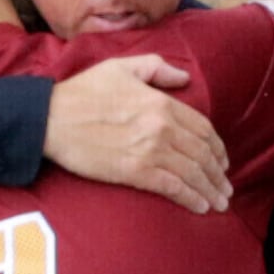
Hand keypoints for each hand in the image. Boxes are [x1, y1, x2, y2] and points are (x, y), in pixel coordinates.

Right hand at [43, 56, 228, 213]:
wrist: (49, 119)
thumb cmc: (81, 92)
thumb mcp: (119, 68)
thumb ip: (155, 68)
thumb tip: (184, 77)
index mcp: (160, 103)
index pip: (202, 128)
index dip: (216, 147)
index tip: (221, 160)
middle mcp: (161, 128)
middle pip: (202, 154)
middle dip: (218, 174)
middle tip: (224, 187)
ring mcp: (150, 151)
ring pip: (193, 173)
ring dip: (210, 190)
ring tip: (218, 202)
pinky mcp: (135, 172)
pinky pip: (173, 187)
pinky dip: (191, 198)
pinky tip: (199, 206)